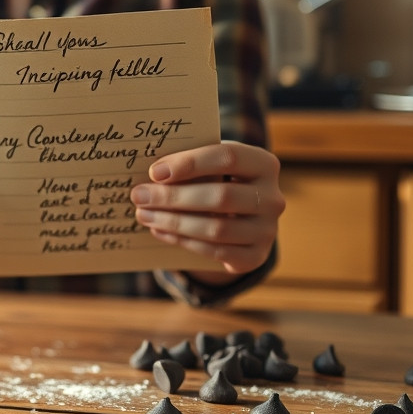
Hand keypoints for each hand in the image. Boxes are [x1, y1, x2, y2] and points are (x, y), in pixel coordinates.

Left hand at [130, 141, 283, 279]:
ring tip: (143, 215)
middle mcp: (273, 198)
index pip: (228, 157)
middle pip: (221, 197)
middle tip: (139, 196)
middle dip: (173, 197)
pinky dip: (183, 241)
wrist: (243, 216)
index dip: (190, 164)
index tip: (155, 172)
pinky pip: (216, 252)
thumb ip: (190, 163)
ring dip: (173, 222)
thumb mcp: (211, 165)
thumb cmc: (218, 179)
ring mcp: (268, 230)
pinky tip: (159, 231)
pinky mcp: (256, 256)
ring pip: (217, 228)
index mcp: (263, 164)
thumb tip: (151, 173)